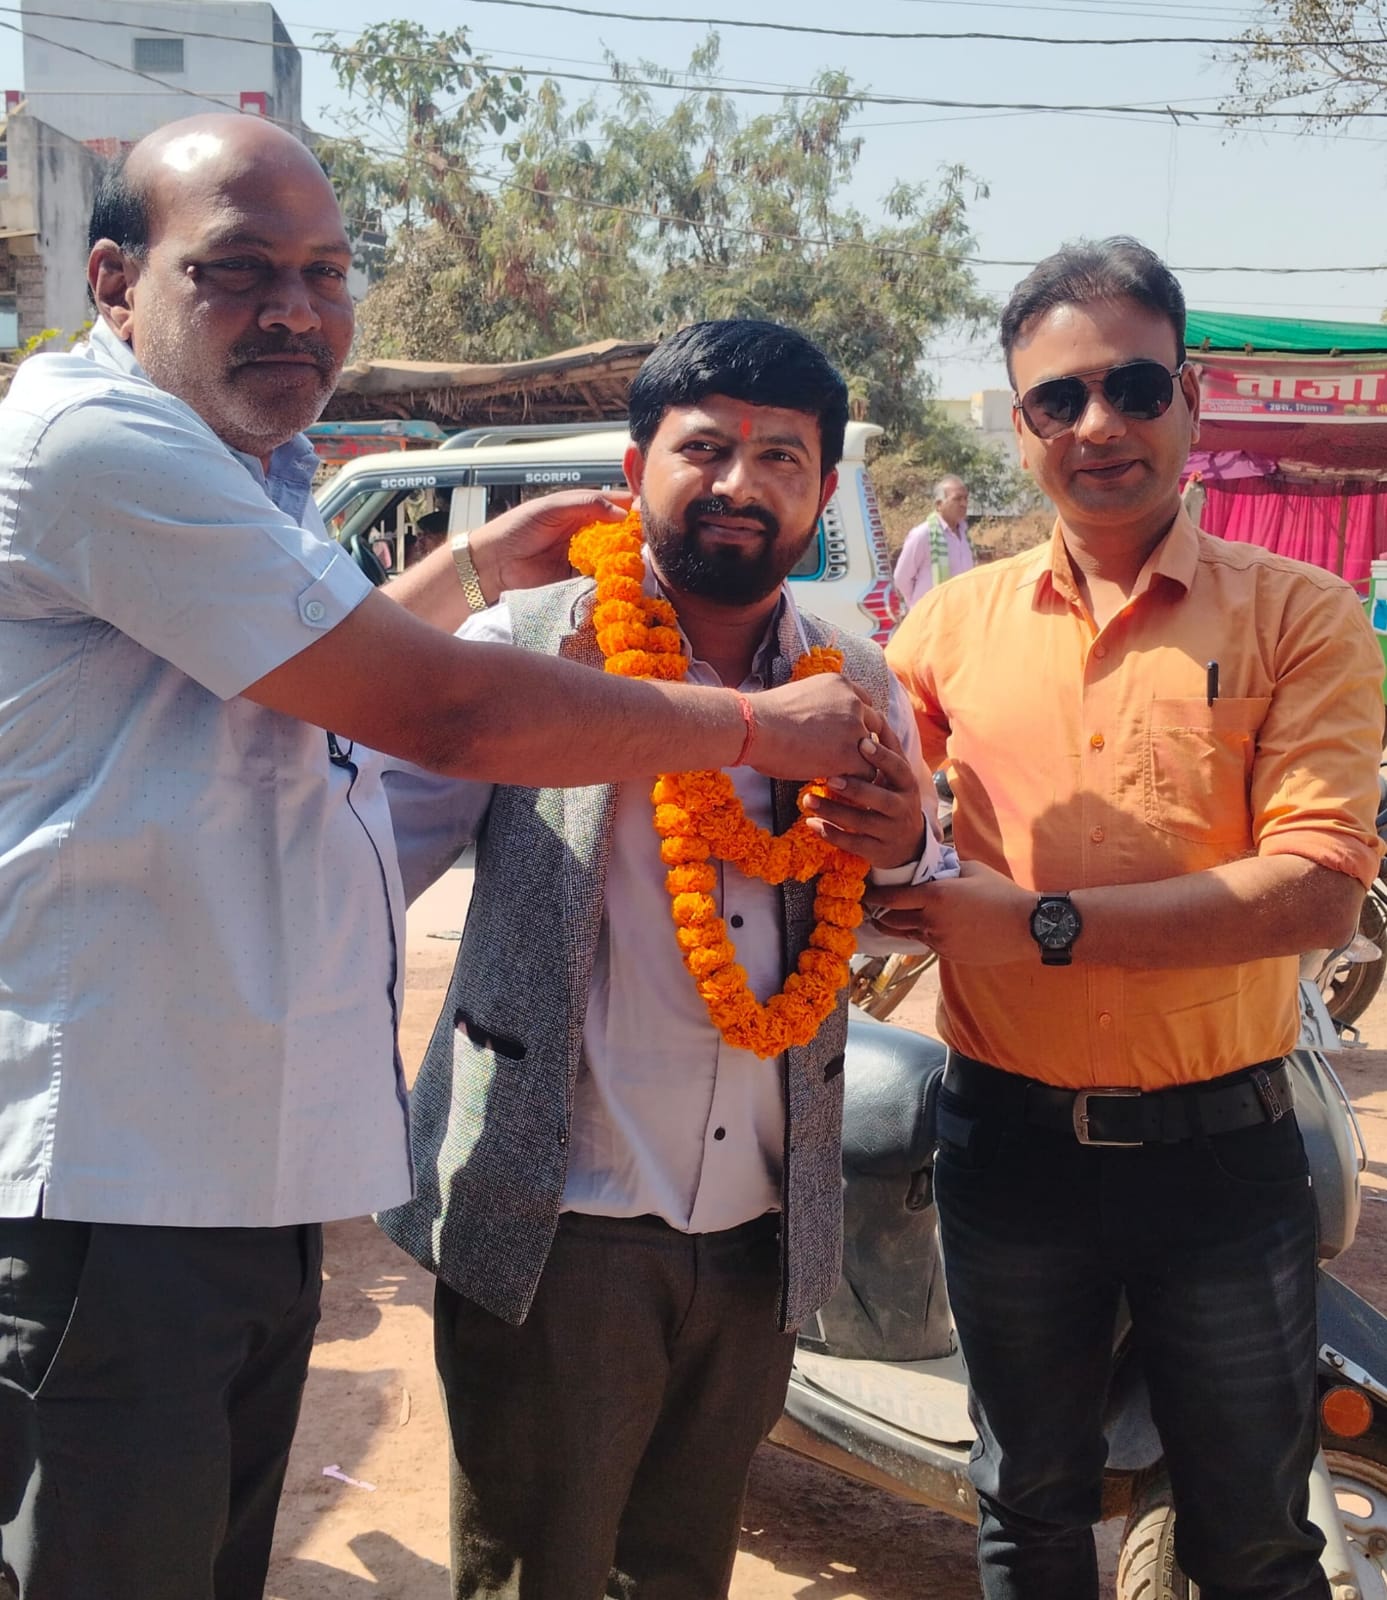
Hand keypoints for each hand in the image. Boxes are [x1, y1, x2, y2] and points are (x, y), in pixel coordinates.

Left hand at [468, 489, 632, 601]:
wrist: (494, 562)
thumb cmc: (517, 527)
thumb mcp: (553, 507)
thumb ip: (587, 504)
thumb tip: (622, 513)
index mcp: (583, 509)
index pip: (617, 505)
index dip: (634, 509)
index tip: (648, 515)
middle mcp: (588, 532)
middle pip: (621, 533)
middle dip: (634, 536)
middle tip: (646, 540)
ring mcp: (585, 557)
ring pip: (615, 556)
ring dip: (626, 558)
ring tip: (637, 559)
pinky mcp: (579, 579)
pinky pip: (602, 578)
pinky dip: (611, 578)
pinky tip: (619, 576)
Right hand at [749, 675, 883, 781]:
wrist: (754, 728)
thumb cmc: (761, 718)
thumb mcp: (797, 698)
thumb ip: (815, 707)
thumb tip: (809, 723)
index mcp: (839, 684)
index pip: (864, 701)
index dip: (860, 721)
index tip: (851, 737)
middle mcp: (852, 702)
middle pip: (875, 723)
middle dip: (868, 743)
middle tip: (858, 761)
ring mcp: (855, 728)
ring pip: (874, 752)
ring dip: (863, 765)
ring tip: (853, 781)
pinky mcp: (850, 755)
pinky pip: (867, 773)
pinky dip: (857, 784)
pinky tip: (844, 790)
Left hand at [800, 721, 925, 868]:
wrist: (909, 845)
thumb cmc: (894, 798)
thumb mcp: (897, 776)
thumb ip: (886, 749)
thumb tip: (872, 710)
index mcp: (907, 784)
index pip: (898, 768)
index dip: (882, 756)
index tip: (861, 742)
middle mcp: (902, 808)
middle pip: (879, 799)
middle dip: (855, 788)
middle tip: (829, 777)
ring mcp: (890, 831)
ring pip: (861, 822)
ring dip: (833, 811)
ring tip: (808, 800)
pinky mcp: (877, 852)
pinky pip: (852, 843)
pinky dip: (830, 833)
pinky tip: (812, 823)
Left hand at [867, 859, 1034, 963]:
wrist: (1026, 926)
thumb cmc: (1001, 893)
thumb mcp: (971, 869)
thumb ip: (946, 867)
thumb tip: (932, 863)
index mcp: (934, 896)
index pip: (891, 898)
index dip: (875, 897)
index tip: (866, 893)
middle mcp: (931, 921)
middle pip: (891, 921)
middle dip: (878, 915)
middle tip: (871, 908)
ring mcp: (939, 941)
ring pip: (907, 935)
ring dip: (899, 926)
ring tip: (891, 918)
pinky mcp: (948, 955)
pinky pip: (927, 944)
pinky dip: (922, 935)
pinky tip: (926, 927)